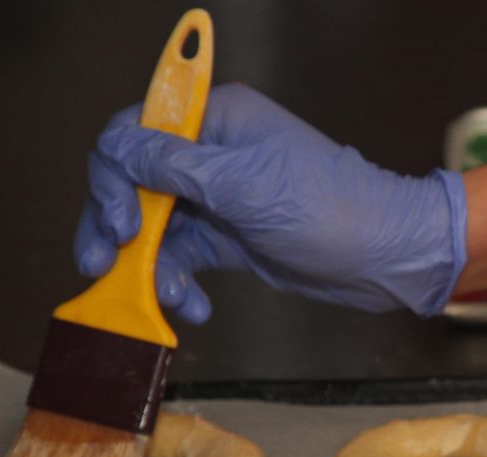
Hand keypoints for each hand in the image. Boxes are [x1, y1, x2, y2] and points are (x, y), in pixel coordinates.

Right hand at [74, 83, 465, 321]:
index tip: (123, 222)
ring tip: (166, 298)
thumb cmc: (329, 209)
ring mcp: (219, 197)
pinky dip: (180, 283)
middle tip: (101, 267)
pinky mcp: (229, 237)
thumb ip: (174, 168)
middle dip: (117, 228)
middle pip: (133, 185)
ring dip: (148, 266)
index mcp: (215, 120)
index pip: (135, 133)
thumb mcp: (245, 185)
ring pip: (153, 228)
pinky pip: (182, 258)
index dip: (114, 177)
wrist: (385, 256)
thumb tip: (114, 149)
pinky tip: (194, 307)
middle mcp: (211, 153)